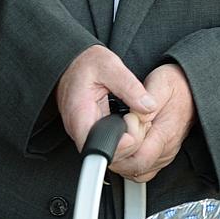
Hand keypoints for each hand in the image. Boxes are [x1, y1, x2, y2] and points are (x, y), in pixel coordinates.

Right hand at [56, 45, 156, 159]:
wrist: (71, 64)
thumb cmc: (86, 64)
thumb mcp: (109, 66)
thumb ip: (129, 86)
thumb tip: (149, 106)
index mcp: (79, 114)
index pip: (98, 146)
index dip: (120, 144)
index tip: (133, 127)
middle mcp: (80, 130)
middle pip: (108, 154)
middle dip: (130, 142)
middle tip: (138, 119)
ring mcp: (86, 133)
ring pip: (111, 153)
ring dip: (128, 140)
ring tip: (134, 118)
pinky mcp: (93, 133)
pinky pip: (111, 145)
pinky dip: (124, 136)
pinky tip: (129, 121)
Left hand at [110, 63, 195, 182]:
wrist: (191, 89)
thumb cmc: (176, 85)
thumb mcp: (161, 84)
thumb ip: (146, 100)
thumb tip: (134, 117)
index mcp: (165, 132)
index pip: (140, 158)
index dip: (122, 150)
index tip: (117, 130)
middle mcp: (166, 148)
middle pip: (135, 169)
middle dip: (117, 157)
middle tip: (111, 136)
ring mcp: (165, 154)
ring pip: (137, 172)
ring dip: (122, 161)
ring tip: (117, 141)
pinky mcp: (162, 155)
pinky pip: (142, 168)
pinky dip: (130, 163)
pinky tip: (126, 148)